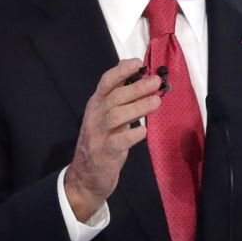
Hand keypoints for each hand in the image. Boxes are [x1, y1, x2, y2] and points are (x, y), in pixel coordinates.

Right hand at [64, 58, 161, 221]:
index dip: (122, 70)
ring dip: (138, 107)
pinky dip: (132, 134)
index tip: (139, 63)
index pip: (106, 81)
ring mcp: (97, 135)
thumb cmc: (102, 141)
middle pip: (114, 96)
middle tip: (156, 82)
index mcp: (96, 104)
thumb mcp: (107, 116)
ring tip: (157, 102)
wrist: (85, 177)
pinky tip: (144, 131)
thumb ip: (120, 98)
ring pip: (116, 116)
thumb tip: (139, 75)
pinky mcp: (104, 153)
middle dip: (137, 87)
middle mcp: (95, 116)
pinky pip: (118, 142)